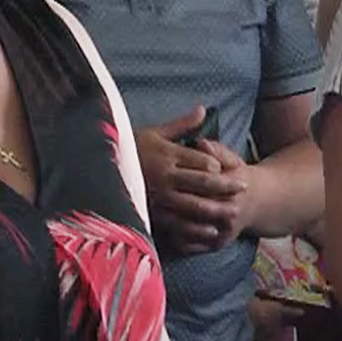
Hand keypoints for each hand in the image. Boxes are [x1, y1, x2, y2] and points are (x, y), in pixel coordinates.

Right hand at [136, 107, 249, 254]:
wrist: (97, 167)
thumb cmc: (129, 148)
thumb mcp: (155, 133)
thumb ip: (181, 125)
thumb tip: (204, 110)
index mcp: (167, 154)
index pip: (199, 160)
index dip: (218, 165)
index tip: (233, 168)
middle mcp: (164, 175)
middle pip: (201, 182)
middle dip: (225, 187)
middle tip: (244, 189)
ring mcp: (158, 195)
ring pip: (192, 204)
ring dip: (214, 209)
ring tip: (232, 212)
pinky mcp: (151, 212)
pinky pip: (177, 222)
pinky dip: (195, 227)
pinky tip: (208, 230)